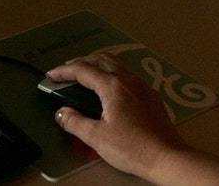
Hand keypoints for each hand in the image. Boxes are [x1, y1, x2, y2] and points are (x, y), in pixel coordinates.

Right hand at [47, 53, 218, 185]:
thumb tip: (61, 113)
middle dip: (82, 62)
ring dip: (99, 65)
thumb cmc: (131, 147)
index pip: (83, 70)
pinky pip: (129, 76)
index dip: (64, 71)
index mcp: (113, 86)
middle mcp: (129, 80)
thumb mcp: (97, 138)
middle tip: (67, 71)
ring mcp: (143, 87)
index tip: (51, 75)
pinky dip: (114, 75)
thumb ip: (75, 123)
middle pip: (102, 60)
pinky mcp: (152, 97)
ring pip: (118, 65)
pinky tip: (113, 89)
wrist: (167, 157)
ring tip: (87, 75)